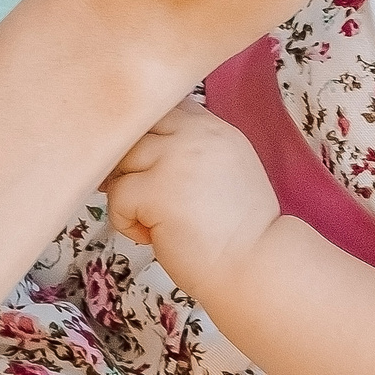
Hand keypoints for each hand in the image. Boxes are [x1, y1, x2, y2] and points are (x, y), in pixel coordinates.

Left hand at [105, 99, 279, 288]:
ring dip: (125, 192)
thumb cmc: (239, 233)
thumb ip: (193, 150)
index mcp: (213, 129)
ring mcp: (173, 159)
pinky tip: (151, 237)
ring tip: (149, 220)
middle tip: (132, 191)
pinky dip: (125, 221)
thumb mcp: (227, 171)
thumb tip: (145, 150)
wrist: (257, 268)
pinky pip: (118, 195)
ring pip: (120, 159)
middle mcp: (194, 135)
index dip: (147, 134)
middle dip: (126, 159)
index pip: (164, 107)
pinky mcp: (156, 190)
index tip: (148, 164)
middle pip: (135, 127)